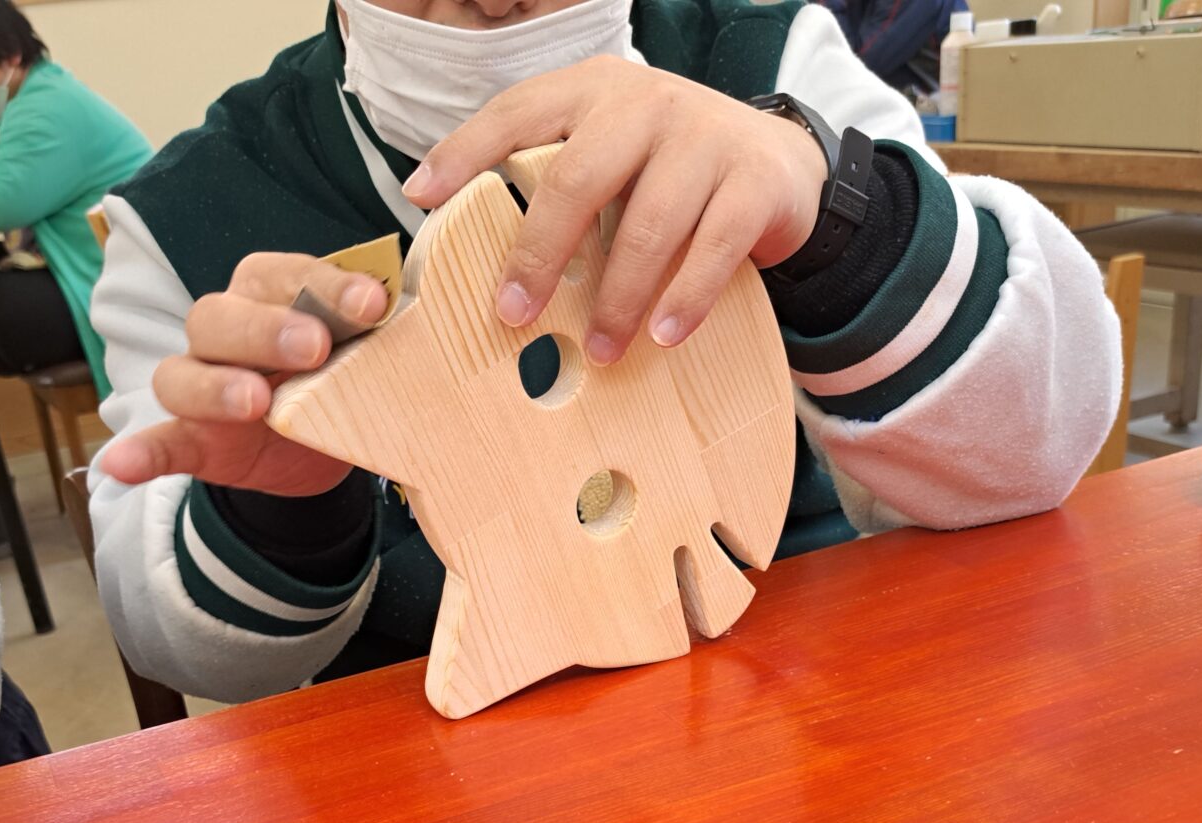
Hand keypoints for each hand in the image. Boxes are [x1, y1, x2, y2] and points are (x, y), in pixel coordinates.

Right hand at [105, 254, 389, 492]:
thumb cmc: (341, 378)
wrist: (322, 448)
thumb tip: (397, 302)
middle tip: (315, 348)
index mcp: (268, 294)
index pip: (283, 274)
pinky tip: (118, 464)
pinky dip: (138, 453)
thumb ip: (371, 328)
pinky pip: (157, 443)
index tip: (371, 306)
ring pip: (182, 375)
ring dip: (215, 387)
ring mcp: (199, 386)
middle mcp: (223, 330)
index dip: (324, 285)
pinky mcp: (189, 439)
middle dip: (267, 329)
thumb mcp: (364, 351)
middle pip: (221, 317)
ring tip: (253, 403)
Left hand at [401, 56, 827, 365]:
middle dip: (539, 254)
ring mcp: (704, 137)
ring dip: (616, 298)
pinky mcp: (754, 180)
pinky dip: (684, 299)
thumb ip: (559, 184)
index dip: (465, 152)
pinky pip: (713, 247)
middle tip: (514, 315)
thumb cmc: (672, 173)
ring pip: (646, 224)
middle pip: (576, 178)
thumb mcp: (612, 157)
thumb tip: (485, 259)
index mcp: (595, 92)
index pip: (518, 113)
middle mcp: (646, 104)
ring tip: (599, 350)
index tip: (420, 196)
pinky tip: (664, 336)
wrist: (781, 164)